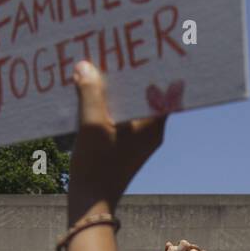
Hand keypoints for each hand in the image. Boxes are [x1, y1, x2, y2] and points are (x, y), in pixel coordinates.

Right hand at [68, 60, 165, 222]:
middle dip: (130, 73)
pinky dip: (108, 103)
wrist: (91, 204)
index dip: (156, 66)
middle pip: (145, 93)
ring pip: (130, 104)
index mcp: (153, 125)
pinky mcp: (124, 144)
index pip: (164, 87)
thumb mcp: (91, 126)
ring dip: (116, 87)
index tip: (149, 46)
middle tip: (118, 48)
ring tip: (101, 65)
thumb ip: (90, 93)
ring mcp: (138, 138)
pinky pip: (119, 115)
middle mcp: (151, 130)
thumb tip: (86, 66)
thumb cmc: (96, 168)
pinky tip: (90, 91)